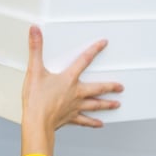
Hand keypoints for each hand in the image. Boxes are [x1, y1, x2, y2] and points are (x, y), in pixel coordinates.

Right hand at [21, 26, 123, 155]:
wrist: (37, 122)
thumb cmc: (36, 99)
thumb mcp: (34, 70)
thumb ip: (35, 49)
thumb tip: (35, 31)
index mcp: (68, 79)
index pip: (84, 60)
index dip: (94, 50)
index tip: (103, 44)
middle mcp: (75, 93)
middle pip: (97, 88)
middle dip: (110, 86)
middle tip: (120, 87)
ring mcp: (74, 107)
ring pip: (95, 105)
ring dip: (106, 104)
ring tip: (116, 104)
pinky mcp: (70, 118)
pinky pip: (84, 120)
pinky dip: (92, 122)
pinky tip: (99, 124)